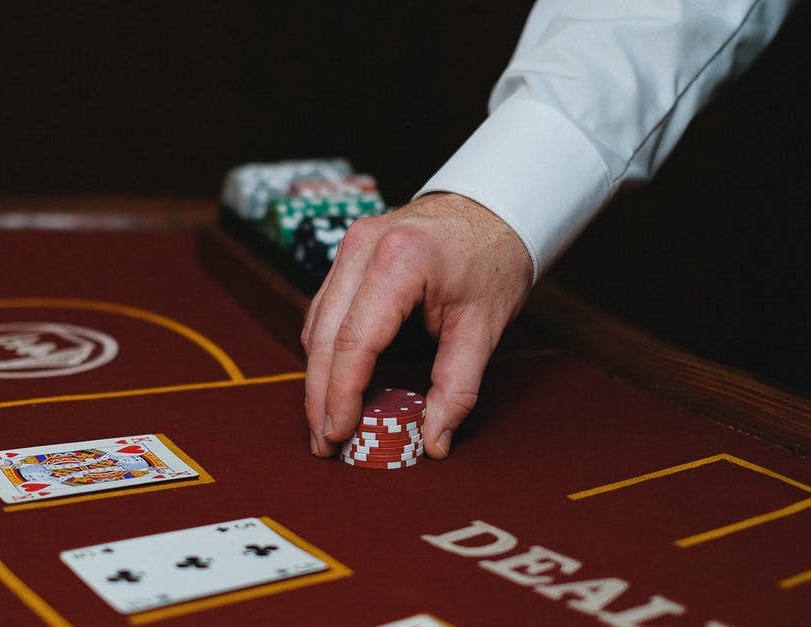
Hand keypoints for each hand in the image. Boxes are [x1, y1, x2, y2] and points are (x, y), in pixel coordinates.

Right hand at [301, 192, 532, 458]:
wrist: (494, 207)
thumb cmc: (493, 260)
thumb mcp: (484, 327)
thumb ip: (457, 388)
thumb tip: (433, 441)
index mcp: (401, 260)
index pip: (356, 341)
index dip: (341, 395)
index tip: (338, 435)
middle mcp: (364, 247)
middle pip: (325, 336)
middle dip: (319, 396)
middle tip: (323, 442)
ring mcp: (350, 246)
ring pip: (316, 323)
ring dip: (317, 376)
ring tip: (325, 422)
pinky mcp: (346, 253)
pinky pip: (323, 309)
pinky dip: (326, 350)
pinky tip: (332, 383)